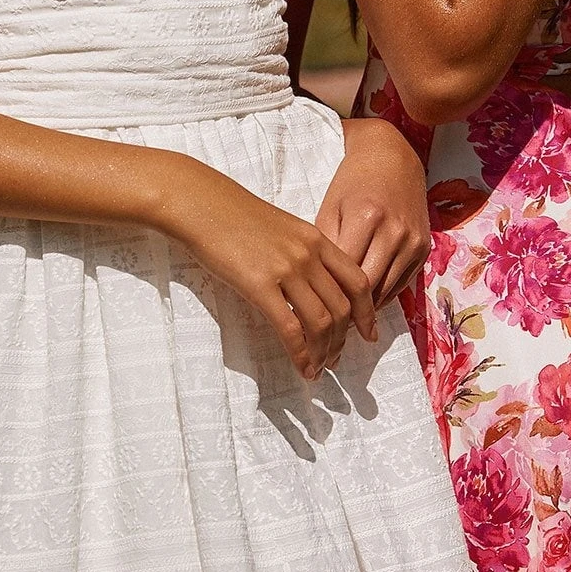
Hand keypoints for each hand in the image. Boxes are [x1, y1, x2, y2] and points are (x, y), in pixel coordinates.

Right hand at [155, 156, 377, 381]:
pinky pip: (290, 328)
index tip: (369, 333)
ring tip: (320, 368)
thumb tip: (312, 287)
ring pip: (321, 322)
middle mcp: (308, 255)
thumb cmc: (234, 216)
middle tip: (337, 359)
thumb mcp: (282, 228)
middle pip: (342, 307)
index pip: (357, 281)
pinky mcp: (260, 285)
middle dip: (343, 340)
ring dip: (325, 352)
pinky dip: (301, 354)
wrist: (201, 203)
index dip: (368, 312)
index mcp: (316, 239)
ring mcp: (286, 269)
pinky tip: (302, 367)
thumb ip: (302, 253)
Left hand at [315, 117, 430, 307]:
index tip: (315, 310)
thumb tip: (319, 288)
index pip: (346, 272)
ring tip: (344, 318)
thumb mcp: (331, 208)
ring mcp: (414, 241)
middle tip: (328, 323)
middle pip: (368, 287)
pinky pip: (402, 283)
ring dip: (366, 307)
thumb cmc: (353, 182)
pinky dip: (383, 295)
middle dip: (348, 308)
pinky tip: (366, 302)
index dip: (330, 295)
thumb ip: (327, 248)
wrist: (392, 158)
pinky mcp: (425, 248)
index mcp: (367, 218)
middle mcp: (395, 232)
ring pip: (387, 290)